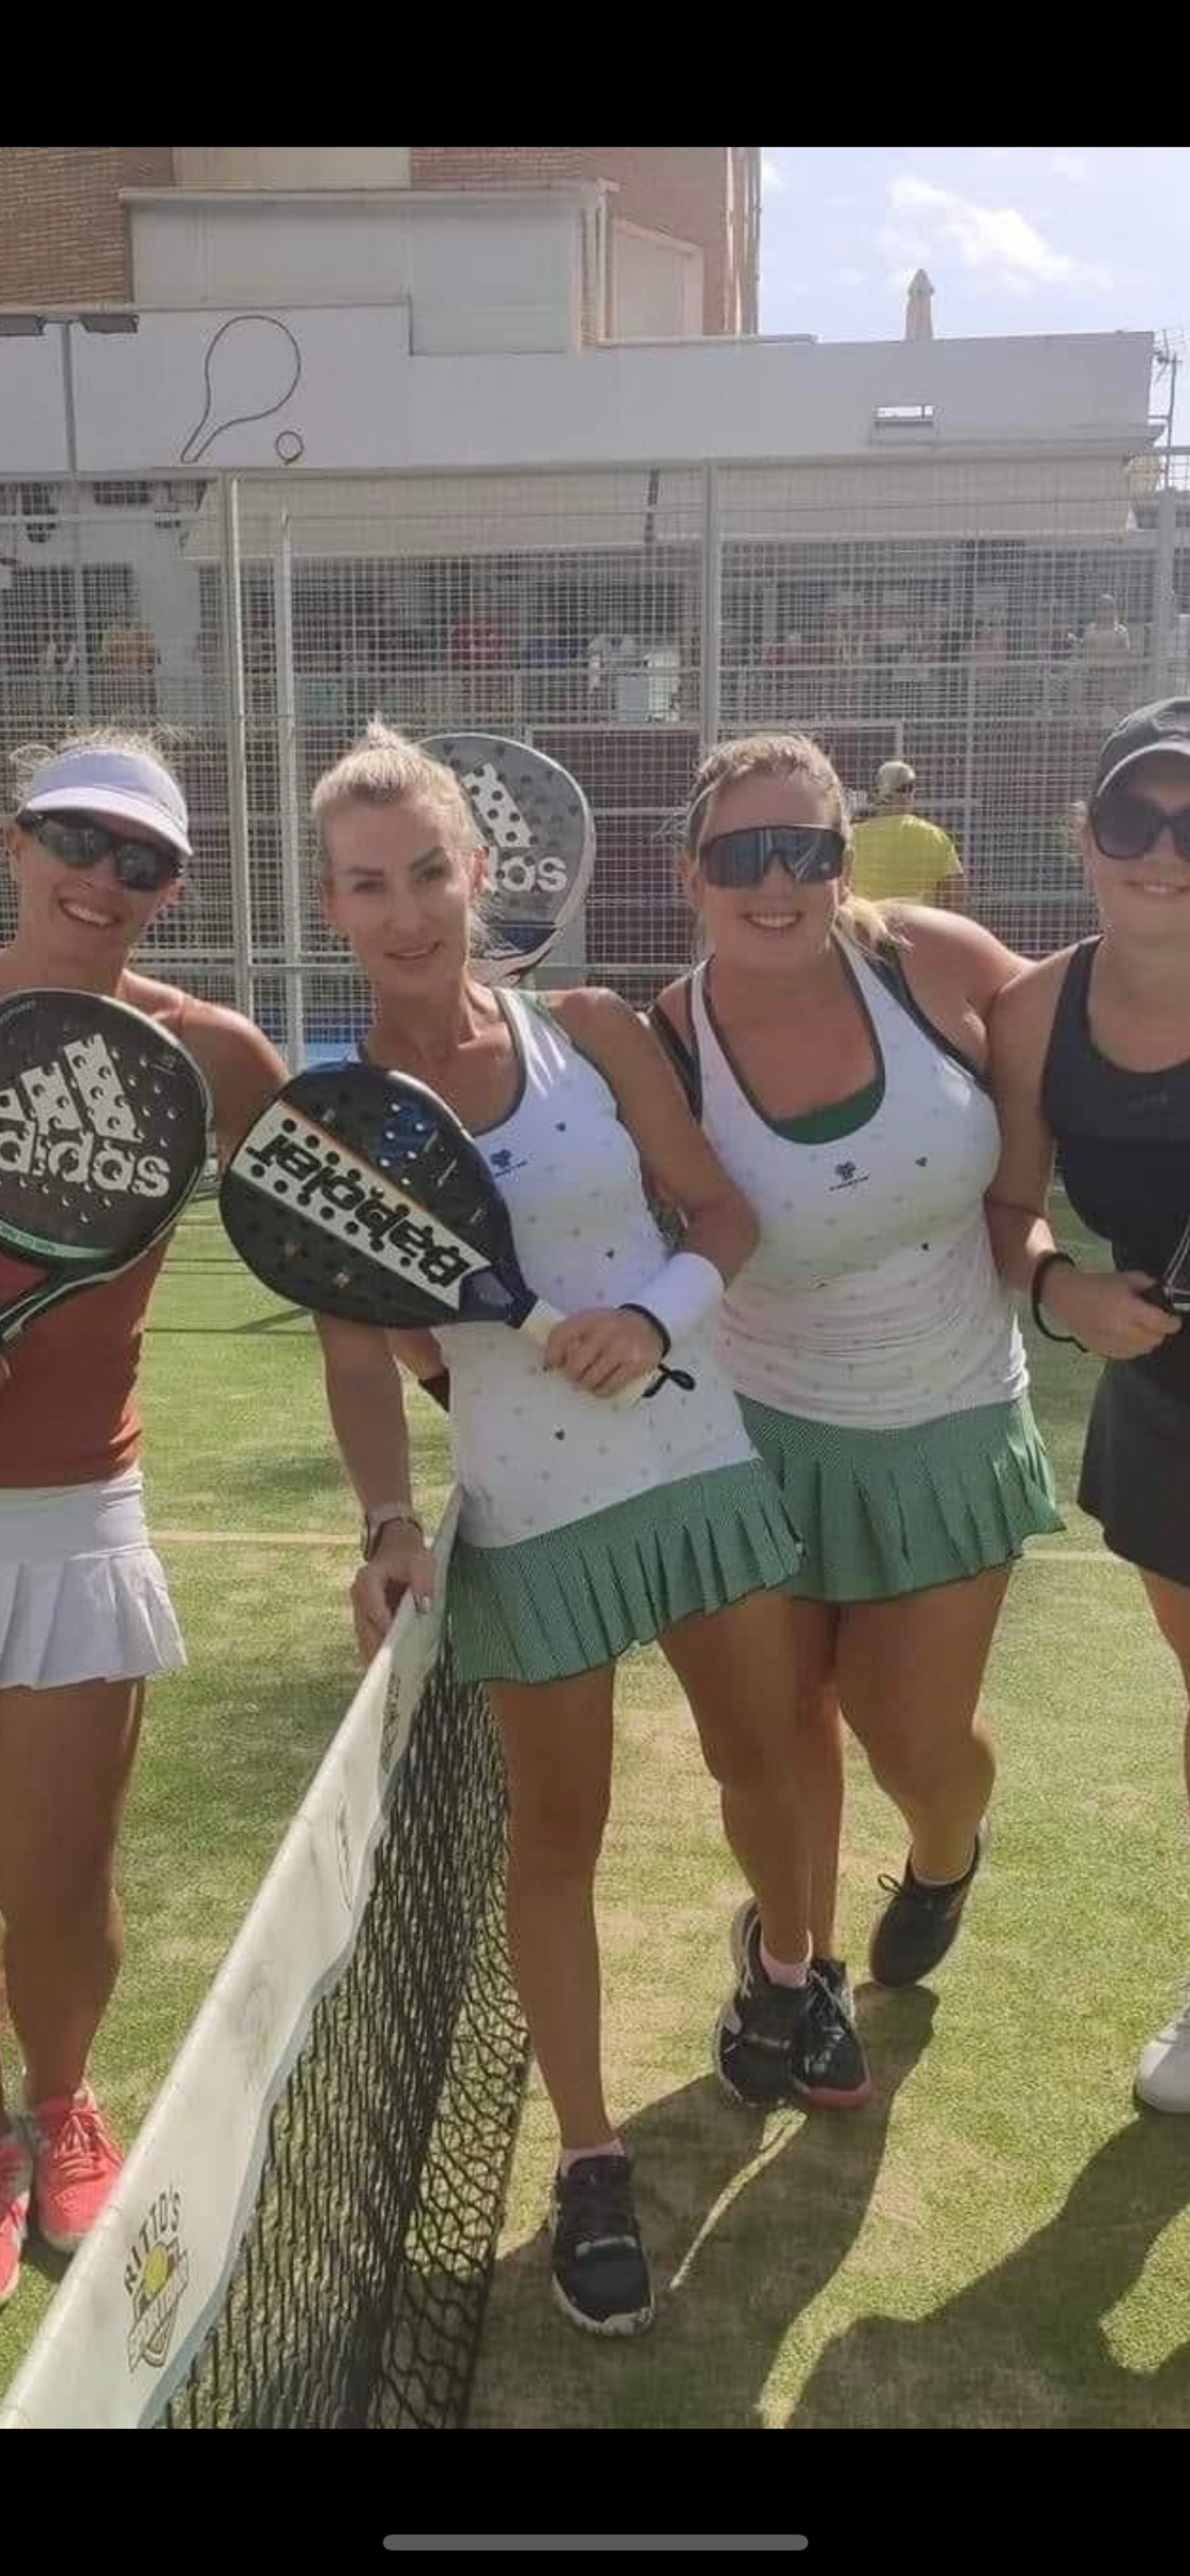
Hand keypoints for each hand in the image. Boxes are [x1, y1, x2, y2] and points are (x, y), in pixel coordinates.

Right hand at [349, 1522, 434, 1661]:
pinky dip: (377, 1652)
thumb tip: (423, 1607)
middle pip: (365, 1627)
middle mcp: (358, 1596)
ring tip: (391, 1675)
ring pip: (364, 1637)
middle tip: (393, 1669)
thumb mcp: (420, 1561)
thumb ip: (423, 1582)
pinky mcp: (366, 1619)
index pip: (372, 1605)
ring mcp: (360, 1609)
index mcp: (367, 1580)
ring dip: (376, 1654)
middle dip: (378, 1647)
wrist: (396, 1547)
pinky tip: (390, 1668)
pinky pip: (368, 1639)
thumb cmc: (408, 1554)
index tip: (394, 1642)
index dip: (383, 1623)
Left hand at [543, 1305, 665, 1398]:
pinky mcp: (634, 1364)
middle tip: (576, 1374)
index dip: (552, 1354)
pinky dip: (602, 1390)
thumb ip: (572, 1334)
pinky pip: (609, 1387)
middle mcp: (604, 1332)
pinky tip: (602, 1385)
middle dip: (572, 1374)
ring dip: (587, 1384)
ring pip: (591, 1380)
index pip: (560, 1336)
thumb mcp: (592, 1320)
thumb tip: (551, 1361)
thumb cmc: (614, 1326)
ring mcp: (620, 1349)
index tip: (553, 1364)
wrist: (648, 1324)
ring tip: (590, 1379)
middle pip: (574, 1366)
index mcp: (589, 1319)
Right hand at [1042, 1263, 1182, 1360]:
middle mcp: (1121, 1329)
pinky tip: (1129, 1338)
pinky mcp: (1102, 1350)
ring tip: (1142, 1330)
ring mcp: (1111, 1342)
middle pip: (1154, 1339)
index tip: (1174, 1320)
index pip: (1161, 1324)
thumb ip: (1146, 1283)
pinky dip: (1133, 1349)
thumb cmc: (1094, 1284)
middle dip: (1159, 1331)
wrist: (1065, 1296)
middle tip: (1156, 1322)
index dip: (1172, 1323)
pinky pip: (1126, 1356)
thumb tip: (1160, 1291)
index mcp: (1127, 1308)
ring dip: (1147, 1341)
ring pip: (1142, 1350)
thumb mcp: (1123, 1277)